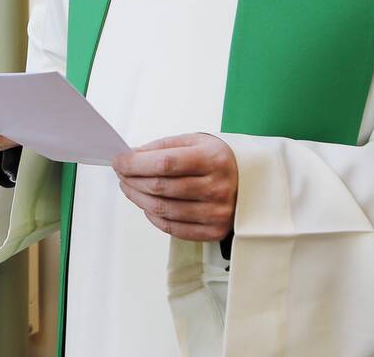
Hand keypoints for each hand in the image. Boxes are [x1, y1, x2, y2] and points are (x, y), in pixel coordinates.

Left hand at [112, 133, 237, 241]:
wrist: (255, 182)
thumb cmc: (219, 159)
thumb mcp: (196, 141)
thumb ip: (163, 147)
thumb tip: (131, 156)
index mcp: (212, 159)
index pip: (164, 163)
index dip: (135, 163)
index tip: (118, 161)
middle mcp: (217, 187)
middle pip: (160, 188)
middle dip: (132, 180)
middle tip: (121, 173)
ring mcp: (218, 212)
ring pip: (163, 209)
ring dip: (137, 198)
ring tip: (129, 187)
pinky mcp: (215, 231)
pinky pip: (173, 228)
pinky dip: (153, 217)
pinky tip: (147, 205)